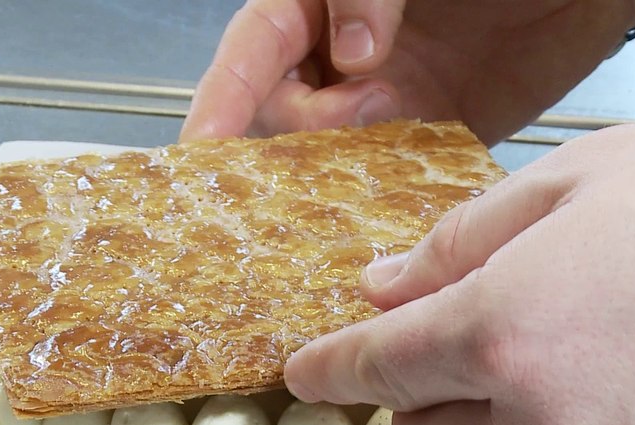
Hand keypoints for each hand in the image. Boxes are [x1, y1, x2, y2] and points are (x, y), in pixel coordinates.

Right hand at [181, 0, 634, 144]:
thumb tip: (351, 57)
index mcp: (321, 1)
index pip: (255, 45)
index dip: (224, 95)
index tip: (204, 144)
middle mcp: (342, 52)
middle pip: (282, 107)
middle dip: (300, 126)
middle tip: (353, 116)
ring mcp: (385, 94)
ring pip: (329, 148)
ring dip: (336, 165)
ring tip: (380, 144)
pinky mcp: (430, 131)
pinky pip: (389, 169)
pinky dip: (384, 188)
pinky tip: (396, 194)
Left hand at [285, 120, 634, 424]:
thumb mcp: (582, 178)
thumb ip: (463, 240)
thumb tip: (388, 284)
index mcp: (505, 324)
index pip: (377, 369)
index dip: (330, 370)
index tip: (310, 372)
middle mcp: (539, 416)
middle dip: (408, 405)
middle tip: (433, 363)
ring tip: (512, 392)